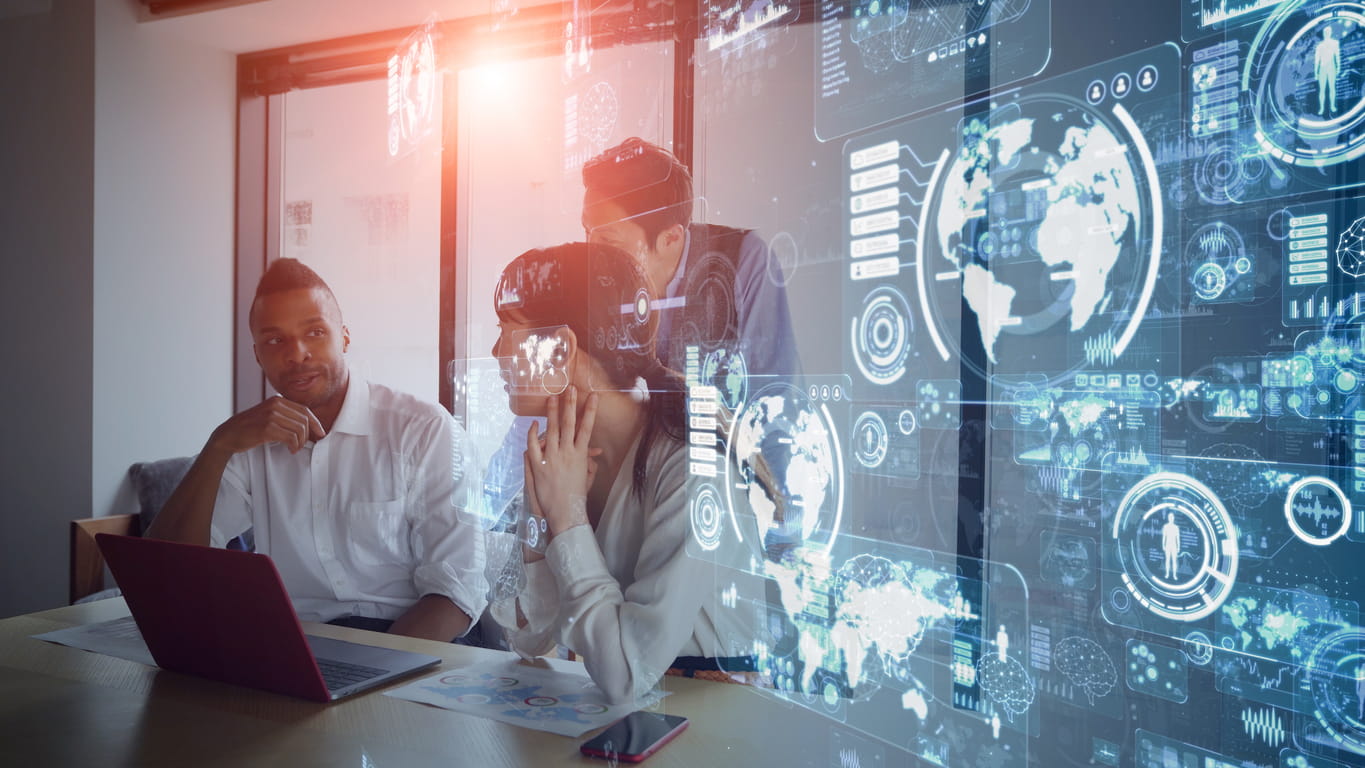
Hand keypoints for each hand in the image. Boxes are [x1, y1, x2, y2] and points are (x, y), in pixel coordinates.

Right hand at [207, 396, 325, 456]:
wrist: (228, 435)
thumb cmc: (249, 428)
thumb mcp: (267, 414)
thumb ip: (283, 415)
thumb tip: (306, 425)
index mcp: (277, 400)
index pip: (305, 410)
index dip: (316, 423)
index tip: (320, 434)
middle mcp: (275, 405)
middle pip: (304, 420)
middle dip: (308, 435)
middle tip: (303, 445)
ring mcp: (271, 416)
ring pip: (300, 430)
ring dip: (301, 442)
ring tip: (295, 449)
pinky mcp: (267, 428)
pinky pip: (291, 438)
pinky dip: (294, 446)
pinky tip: (291, 450)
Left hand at [524, 386, 598, 534]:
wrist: (565, 513)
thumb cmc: (577, 497)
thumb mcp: (587, 479)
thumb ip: (588, 464)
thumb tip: (592, 454)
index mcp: (581, 456)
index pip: (587, 428)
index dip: (590, 411)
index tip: (593, 396)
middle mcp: (567, 454)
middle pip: (569, 424)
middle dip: (570, 405)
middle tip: (570, 389)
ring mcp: (552, 458)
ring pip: (552, 431)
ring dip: (552, 413)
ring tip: (552, 398)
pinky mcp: (539, 466)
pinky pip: (534, 446)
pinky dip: (533, 434)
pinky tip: (534, 424)